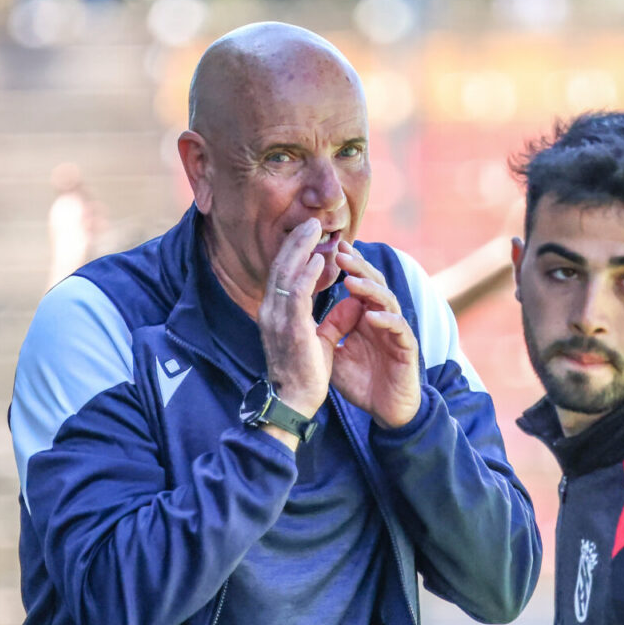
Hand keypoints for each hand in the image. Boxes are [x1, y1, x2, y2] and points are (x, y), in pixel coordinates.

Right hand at [257, 218, 331, 419]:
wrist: (294, 402)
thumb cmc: (305, 374)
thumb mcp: (321, 340)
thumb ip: (334, 320)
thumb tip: (352, 303)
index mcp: (275, 313)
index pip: (282, 275)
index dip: (296, 252)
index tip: (311, 235)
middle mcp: (270, 312)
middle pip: (280, 266)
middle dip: (296, 242)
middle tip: (312, 222)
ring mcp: (277, 319)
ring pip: (285, 273)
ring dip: (301, 249)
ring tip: (315, 230)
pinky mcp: (290, 328)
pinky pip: (297, 293)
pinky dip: (307, 273)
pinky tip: (320, 260)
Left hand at [317, 240, 421, 427]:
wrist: (385, 410)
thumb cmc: (361, 381)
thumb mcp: (334, 353)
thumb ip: (325, 329)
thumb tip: (302, 309)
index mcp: (365, 315)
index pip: (357, 282)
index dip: (345, 266)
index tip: (327, 249)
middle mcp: (382, 318)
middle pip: (373, 283)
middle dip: (358, 267)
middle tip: (340, 253)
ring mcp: (396, 331)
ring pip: (388, 300)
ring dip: (370, 290)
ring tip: (352, 282)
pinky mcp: (407, 348)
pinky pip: (399, 328)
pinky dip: (386, 320)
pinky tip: (371, 315)